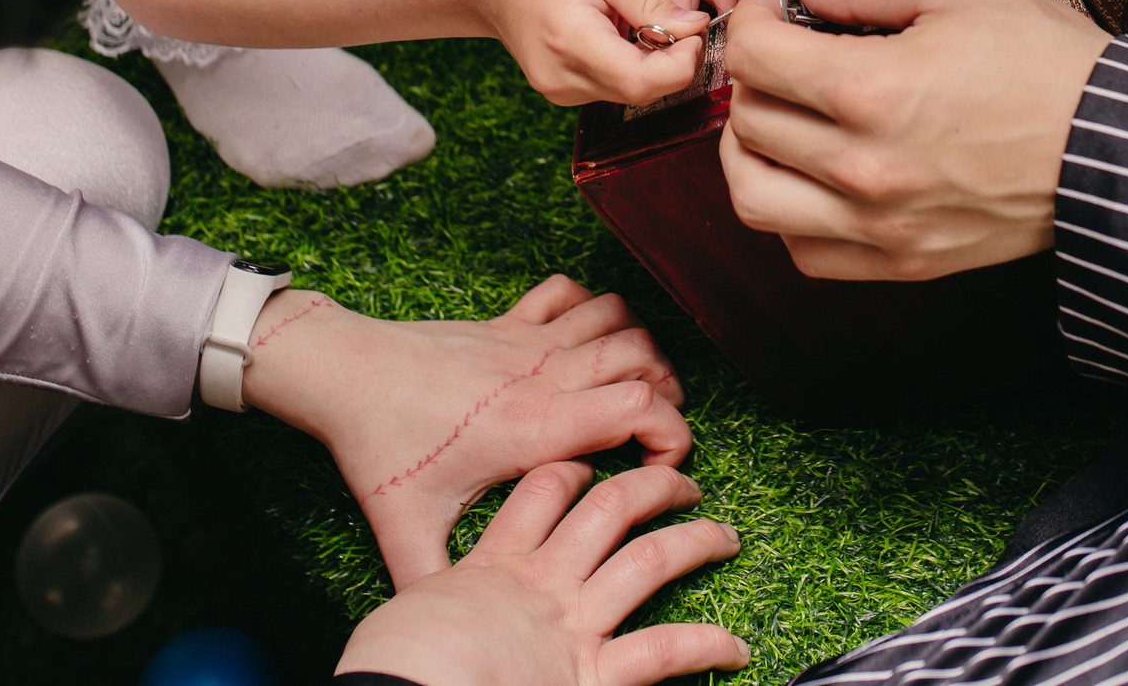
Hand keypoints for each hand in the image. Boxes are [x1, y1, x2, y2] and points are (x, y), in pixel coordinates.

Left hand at [244, 277, 696, 586]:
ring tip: (636, 388)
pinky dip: (594, 307)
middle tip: (654, 434)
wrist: (344, 374)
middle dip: (668, 397)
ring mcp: (527, 340)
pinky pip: (572, 293)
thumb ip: (429, 581)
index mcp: (535, 427)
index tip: (660, 468)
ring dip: (640, 350)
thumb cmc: (378, 444)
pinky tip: (587, 341)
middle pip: (645, 360)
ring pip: (619, 320)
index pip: (641, 409)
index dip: (672, 436)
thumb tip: (441, 629)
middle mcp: (544, 375)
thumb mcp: (405, 526)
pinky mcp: (507, 320)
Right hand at [338, 462, 746, 684]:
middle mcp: (542, 584)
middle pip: (609, 507)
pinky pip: (662, 650)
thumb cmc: (394, 659)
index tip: (593, 462)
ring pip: (647, 561)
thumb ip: (439, 600)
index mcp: (493, 565)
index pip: (543, 491)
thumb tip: (433, 612)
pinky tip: (732, 647)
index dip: (574, 469)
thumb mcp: (409, 612)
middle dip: (651, 486)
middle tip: (678, 478)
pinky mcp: (592, 673)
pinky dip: (705, 647)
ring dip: (693, 542)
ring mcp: (573, 623)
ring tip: (724, 535)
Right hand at [472, 0, 708, 105]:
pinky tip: (628, 27)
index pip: (642, 82)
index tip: (695, 27)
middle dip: (677, 56)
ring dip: (658, 57)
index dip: (683, 62)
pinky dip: (635, 60)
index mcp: (571, 41)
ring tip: (651, 11)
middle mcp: (564, 78)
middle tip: (683, 10)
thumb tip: (695, 27)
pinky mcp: (564, 91)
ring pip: (633, 90)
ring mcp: (561, 91)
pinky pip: (615, 84)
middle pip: (643, 91)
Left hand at [717, 0, 1106, 279]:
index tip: (770, 13)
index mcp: (871, 90)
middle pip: (748, 120)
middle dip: (753, 75)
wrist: (1114, 148)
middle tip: (782, 54)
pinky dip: (787, 214)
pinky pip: (803, 251)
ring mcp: (878, 224)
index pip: (753, 58)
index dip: (750, 21)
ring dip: (748, 152)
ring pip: (754, 198)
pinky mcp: (901, 261)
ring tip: (776, 120)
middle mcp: (862, 166)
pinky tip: (809, 178)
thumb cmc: (1048, 65)